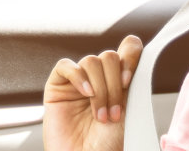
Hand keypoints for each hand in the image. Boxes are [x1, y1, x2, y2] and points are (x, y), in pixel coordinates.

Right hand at [44, 35, 143, 150]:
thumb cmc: (109, 143)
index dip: (130, 56)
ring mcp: (78, 82)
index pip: (127, 49)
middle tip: (114, 112)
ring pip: (91, 61)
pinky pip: (65, 66)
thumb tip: (131, 47)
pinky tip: (85, 94)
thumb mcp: (130, 106)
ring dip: (100, 89)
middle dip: (114, 85)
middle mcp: (99, 79)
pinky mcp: (57, 87)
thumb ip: (131, 78)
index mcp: (119, 80)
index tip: (129, 80)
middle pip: (109, 56)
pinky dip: (78, 77)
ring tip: (100, 115)